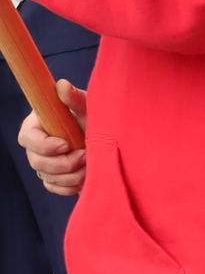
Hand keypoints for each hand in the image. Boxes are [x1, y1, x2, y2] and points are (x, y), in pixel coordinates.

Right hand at [20, 80, 86, 196]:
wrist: (107, 134)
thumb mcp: (87, 106)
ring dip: (70, 176)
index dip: (44, 145)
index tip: (66, 144)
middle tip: (85, 155)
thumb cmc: (92, 116)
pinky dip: (70, 187)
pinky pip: (55, 188)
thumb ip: (74, 98)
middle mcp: (37, 147)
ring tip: (90, 166)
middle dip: (62, 163)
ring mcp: (45, 164)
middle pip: (36, 162)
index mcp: (38, 126)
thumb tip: (62, 85)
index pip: (27, 138)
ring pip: (47, 177)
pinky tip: (85, 178)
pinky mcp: (54, 177)